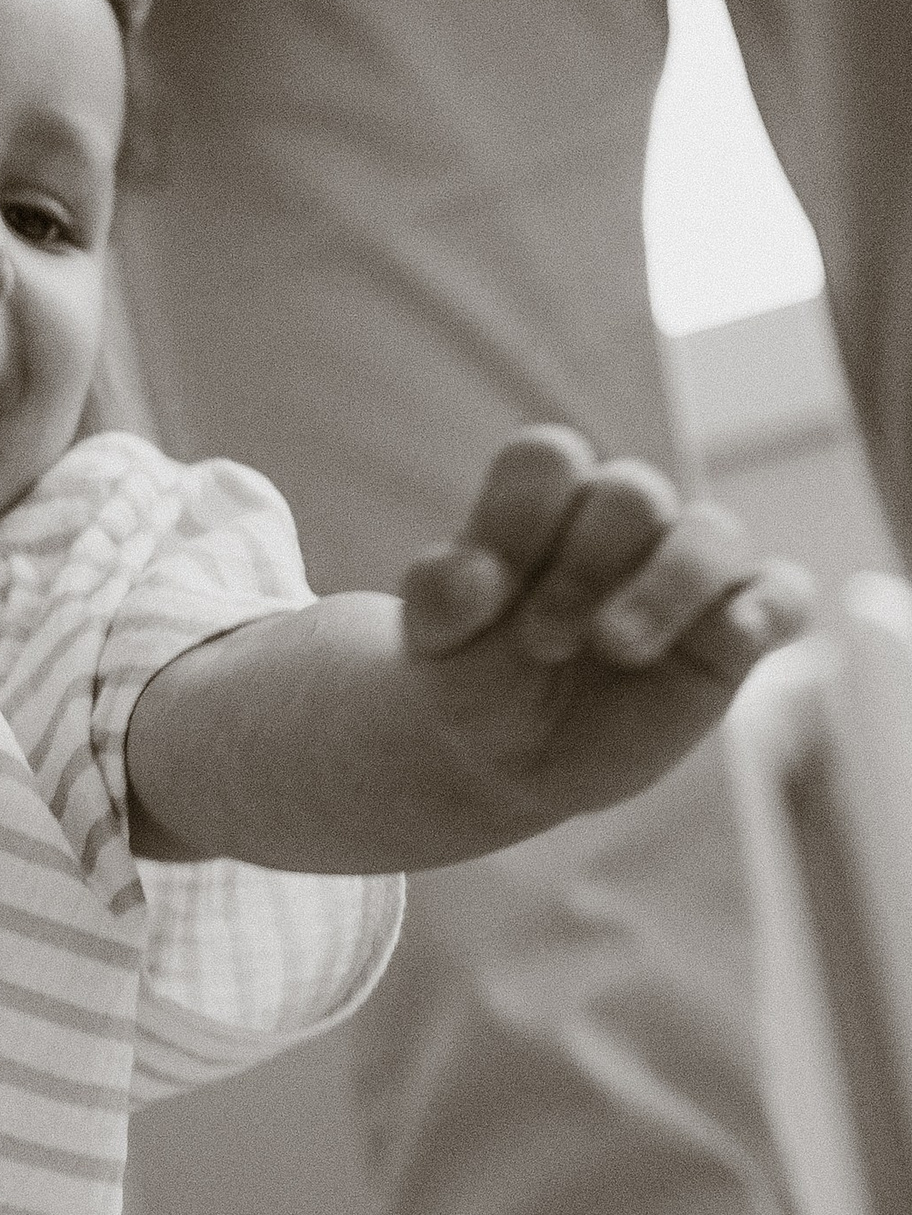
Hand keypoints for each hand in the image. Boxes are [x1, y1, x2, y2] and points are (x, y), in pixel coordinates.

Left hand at [398, 426, 814, 827]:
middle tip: (544, 642)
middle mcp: (620, 523)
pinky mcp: (735, 630)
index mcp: (542, 505)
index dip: (519, 516)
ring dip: (667, 585)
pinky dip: (768, 606)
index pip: (548, 458)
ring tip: (618, 648)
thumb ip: (439, 598)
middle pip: (631, 491)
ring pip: (711, 532)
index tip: (488, 591)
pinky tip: (739, 634)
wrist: (511, 756)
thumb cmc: (474, 675)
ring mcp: (683, 571)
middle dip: (583, 566)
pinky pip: (781, 593)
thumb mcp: (433, 646)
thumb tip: (474, 574)